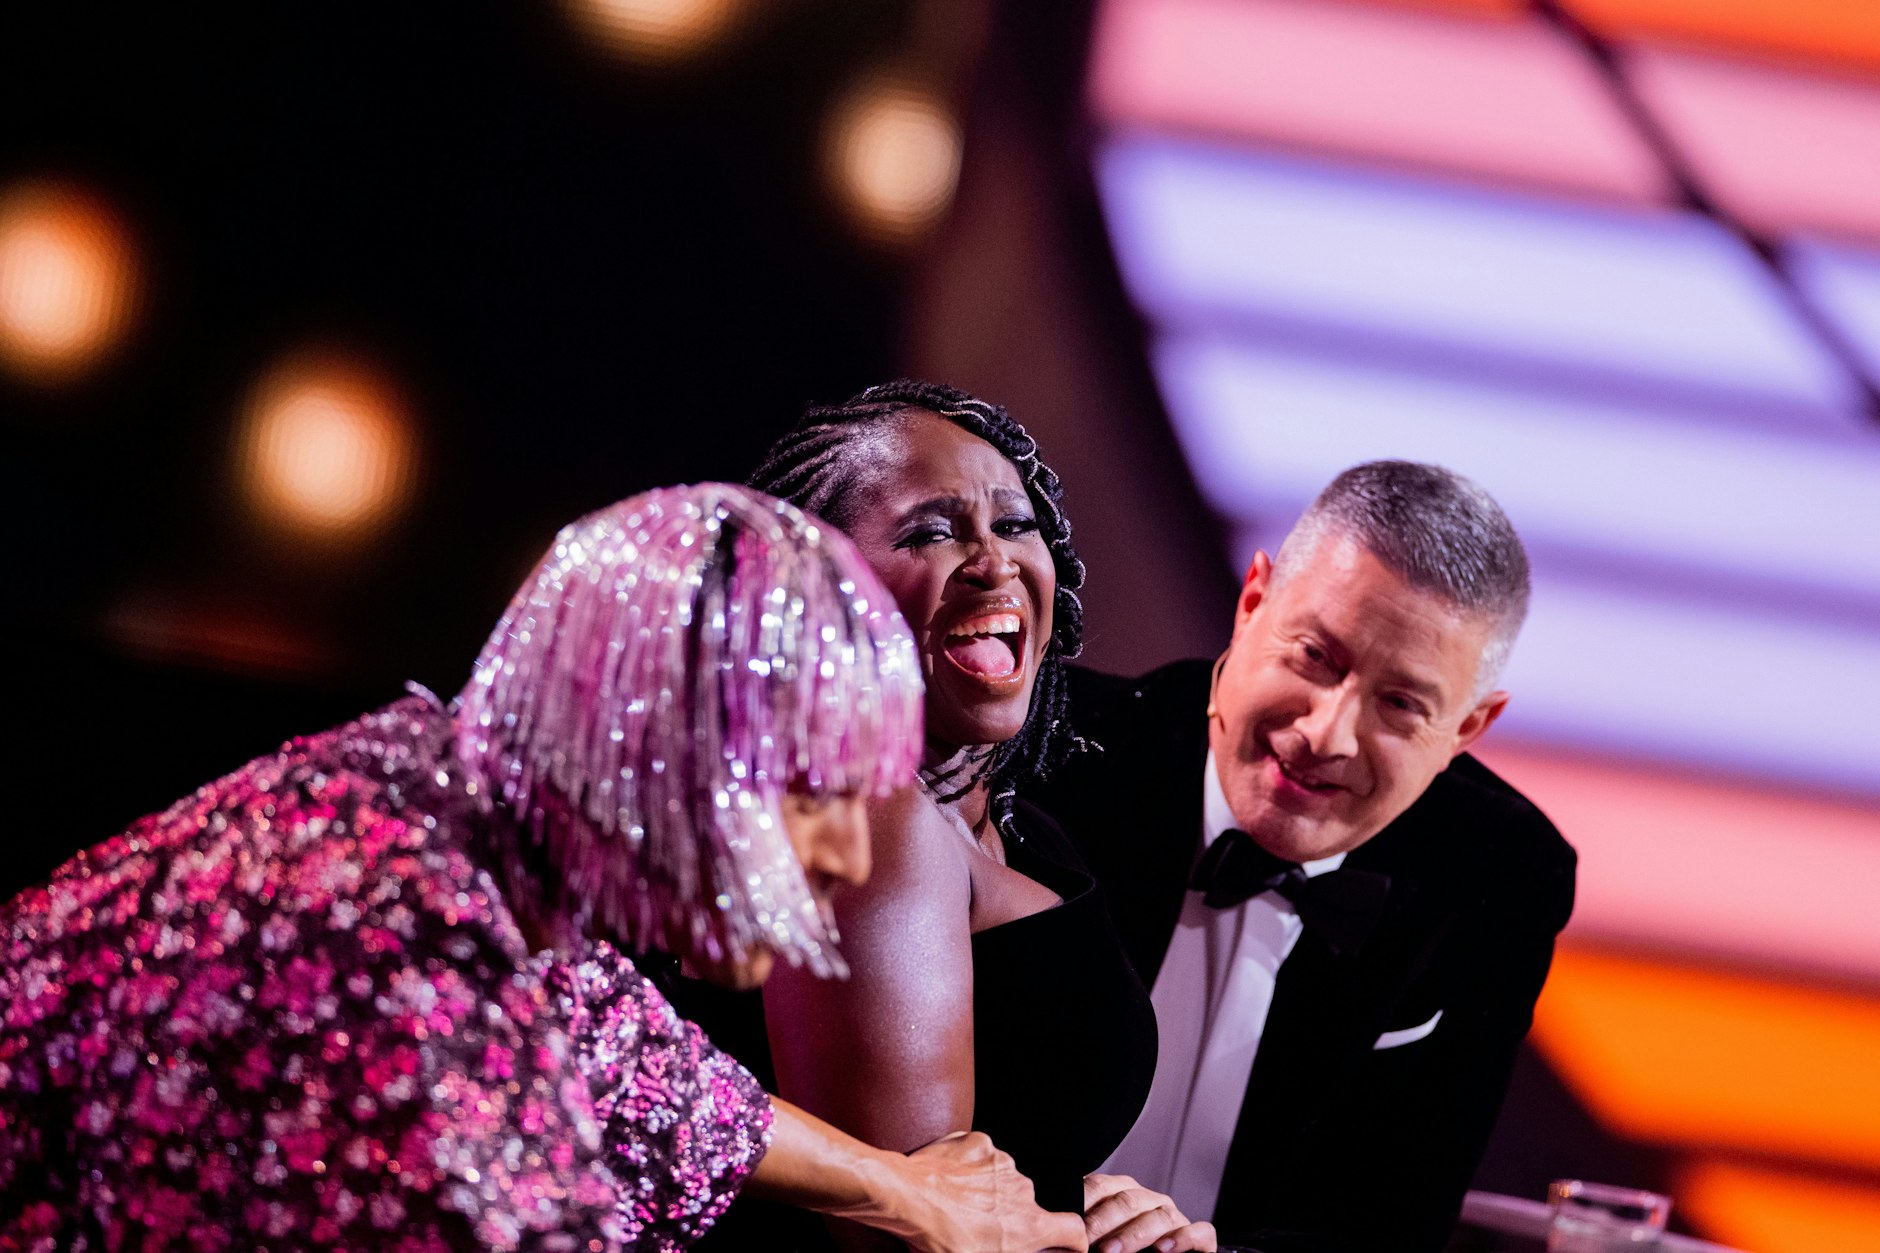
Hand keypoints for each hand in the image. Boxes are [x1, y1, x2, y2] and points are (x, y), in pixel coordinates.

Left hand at [866, 1130, 1089, 1252]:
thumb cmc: (938, 1239)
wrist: (907, 1197)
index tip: (1067, 1243)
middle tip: (978, 1226)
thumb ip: (1012, 1252)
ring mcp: (1002, 1163)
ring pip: (1003, 1179)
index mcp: (1028, 1226)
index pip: (1073, 1230)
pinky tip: (950, 1179)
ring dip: (987, 1191)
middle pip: (1027, 1204)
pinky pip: (981, 1155)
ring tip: (956, 1204)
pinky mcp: (979, 1142)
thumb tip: (1014, 1246)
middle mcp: (1023, 1190)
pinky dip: (970, 1166)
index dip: (1073, 1240)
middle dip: (1009, 1215)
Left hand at [1082, 1174, 1216, 1252]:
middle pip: (1127, 1201)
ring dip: (1133, 1235)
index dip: (1083, 1202)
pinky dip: (1183, 1238)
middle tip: (1085, 1242)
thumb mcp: (1100, 1239)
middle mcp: (1150, 1202)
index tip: (1069, 1223)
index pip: (1101, 1186)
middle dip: (1102, 1222)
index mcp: (1123, 1194)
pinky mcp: (1201, 1240)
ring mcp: (1176, 1218)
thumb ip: (1085, 1230)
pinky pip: (1200, 1232)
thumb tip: (1063, 1227)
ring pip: (1159, 1216)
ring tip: (1110, 1251)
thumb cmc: (1116, 1252)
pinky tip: (1163, 1249)